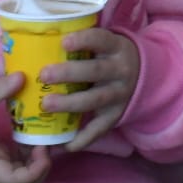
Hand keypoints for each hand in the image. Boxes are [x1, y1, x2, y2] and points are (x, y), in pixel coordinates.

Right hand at [0, 72, 51, 182]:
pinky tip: (34, 139)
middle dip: (41, 170)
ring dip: (38, 165)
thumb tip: (22, 77)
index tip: (43, 148)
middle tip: (46, 144)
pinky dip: (32, 159)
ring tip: (42, 140)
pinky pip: (20, 170)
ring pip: (23, 181)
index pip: (14, 182)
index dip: (36, 171)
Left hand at [40, 28, 140, 151]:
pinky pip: (99, 128)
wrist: (144, 75)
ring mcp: (119, 94)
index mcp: (116, 48)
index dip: (84, 40)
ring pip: (94, 99)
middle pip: (95, 71)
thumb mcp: (104, 44)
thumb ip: (82, 43)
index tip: (64, 42)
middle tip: (44, 74)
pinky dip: (83, 138)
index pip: (102, 40)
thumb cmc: (109, 56)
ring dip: (69, 103)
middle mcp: (120, 70)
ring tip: (46, 104)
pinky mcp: (116, 114)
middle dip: (69, 73)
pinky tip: (65, 144)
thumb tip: (39, 38)